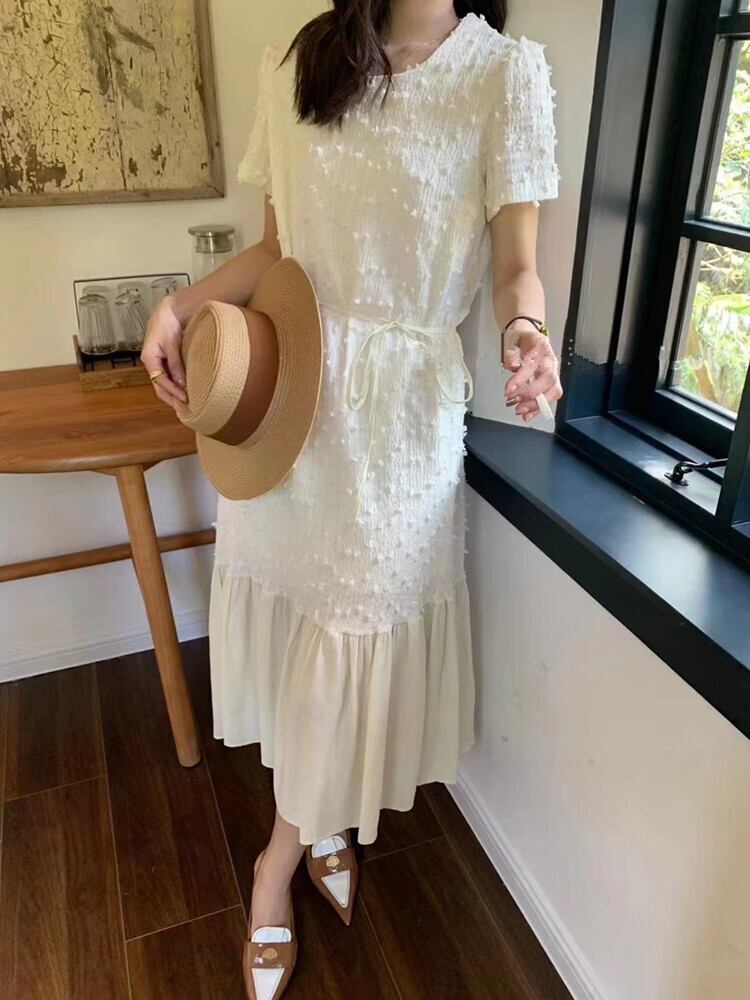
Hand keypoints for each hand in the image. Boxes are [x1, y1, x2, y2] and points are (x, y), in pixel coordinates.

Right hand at [140, 295, 187, 409]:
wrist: (169, 309)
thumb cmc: (168, 322)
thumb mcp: (172, 344)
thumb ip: (176, 364)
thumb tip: (181, 384)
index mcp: (149, 358)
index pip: (160, 381)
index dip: (173, 392)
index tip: (186, 399)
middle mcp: (152, 362)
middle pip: (160, 386)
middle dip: (171, 399)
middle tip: (185, 410)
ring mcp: (158, 362)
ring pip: (164, 383)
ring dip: (173, 394)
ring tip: (186, 405)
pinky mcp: (165, 360)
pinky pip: (169, 376)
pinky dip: (175, 385)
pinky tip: (184, 391)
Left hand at [502, 326, 562, 421]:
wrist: (530, 336)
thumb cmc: (523, 339)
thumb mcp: (513, 340)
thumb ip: (511, 355)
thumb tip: (511, 366)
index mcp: (540, 347)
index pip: (532, 365)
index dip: (521, 379)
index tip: (508, 390)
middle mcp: (550, 360)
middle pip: (549, 379)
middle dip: (532, 394)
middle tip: (515, 402)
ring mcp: (553, 372)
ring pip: (554, 391)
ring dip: (537, 404)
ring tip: (520, 410)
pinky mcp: (552, 382)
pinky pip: (550, 397)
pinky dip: (538, 409)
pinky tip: (528, 415)